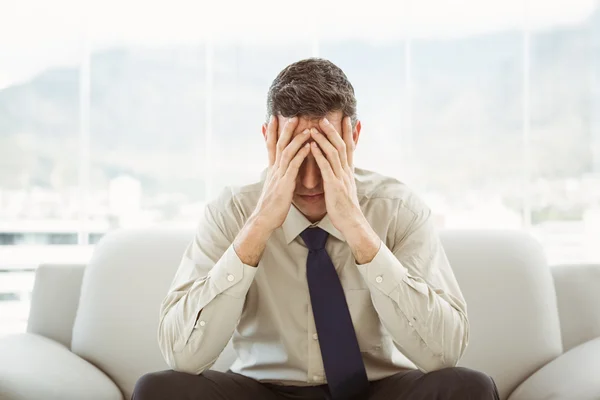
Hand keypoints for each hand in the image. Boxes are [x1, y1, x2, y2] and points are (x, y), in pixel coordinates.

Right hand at [253, 115, 311, 232]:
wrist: (264, 219)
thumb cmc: (272, 205)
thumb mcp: (274, 186)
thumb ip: (279, 176)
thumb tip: (280, 170)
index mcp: (273, 169)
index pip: (271, 145)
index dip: (271, 131)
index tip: (273, 118)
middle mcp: (275, 169)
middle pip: (279, 144)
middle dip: (285, 128)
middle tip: (293, 115)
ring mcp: (279, 175)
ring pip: (287, 152)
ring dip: (297, 138)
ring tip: (306, 127)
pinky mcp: (285, 184)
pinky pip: (294, 166)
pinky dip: (301, 154)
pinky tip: (308, 146)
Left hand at [310, 117, 380, 263]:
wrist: (352, 222)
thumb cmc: (346, 208)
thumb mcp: (346, 188)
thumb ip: (343, 176)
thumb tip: (342, 169)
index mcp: (348, 171)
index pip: (349, 147)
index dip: (347, 132)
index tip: (345, 118)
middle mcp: (346, 171)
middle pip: (341, 145)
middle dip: (334, 130)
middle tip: (324, 116)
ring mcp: (341, 177)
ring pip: (334, 152)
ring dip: (324, 138)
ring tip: (315, 126)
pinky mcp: (334, 185)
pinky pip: (326, 167)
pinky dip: (319, 154)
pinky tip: (311, 146)